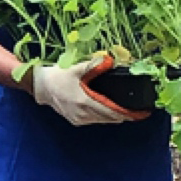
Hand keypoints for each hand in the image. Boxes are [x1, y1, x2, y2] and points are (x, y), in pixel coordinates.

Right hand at [29, 56, 144, 124]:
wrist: (40, 86)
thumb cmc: (58, 76)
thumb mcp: (76, 69)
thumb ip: (94, 65)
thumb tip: (109, 60)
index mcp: (85, 102)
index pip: (112, 112)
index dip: (128, 114)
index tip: (140, 114)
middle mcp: (83, 114)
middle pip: (110, 118)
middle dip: (124, 115)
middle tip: (138, 112)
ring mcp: (79, 119)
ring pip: (103, 120)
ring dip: (114, 116)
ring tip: (127, 111)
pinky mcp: (75, 120)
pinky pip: (95, 120)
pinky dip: (104, 116)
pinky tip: (109, 110)